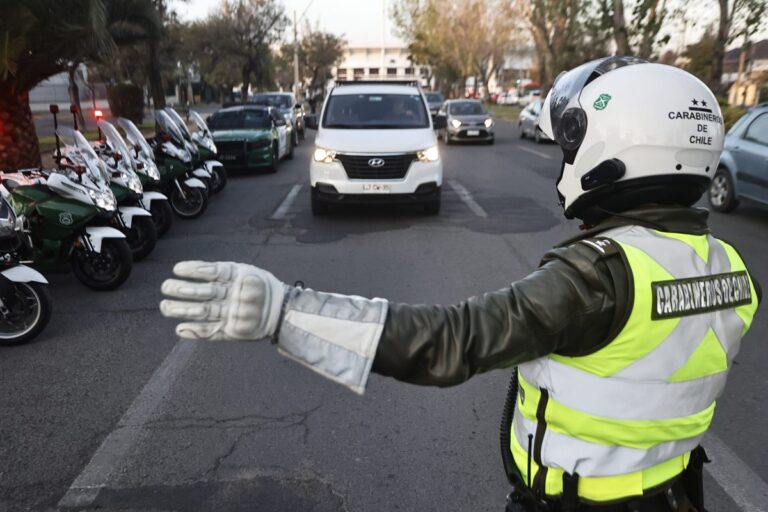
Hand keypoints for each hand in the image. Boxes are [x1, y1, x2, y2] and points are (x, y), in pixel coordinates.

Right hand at [160, 261, 285, 340]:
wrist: (284, 311)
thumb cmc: (267, 288)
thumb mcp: (254, 276)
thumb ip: (239, 278)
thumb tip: (220, 277)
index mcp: (231, 279)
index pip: (210, 273)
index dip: (194, 270)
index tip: (177, 269)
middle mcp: (226, 296)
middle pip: (202, 293)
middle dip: (182, 290)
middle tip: (165, 288)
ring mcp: (227, 313)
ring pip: (203, 311)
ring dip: (183, 309)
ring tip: (165, 306)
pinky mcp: (230, 331)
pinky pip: (211, 332)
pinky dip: (196, 332)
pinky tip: (180, 330)